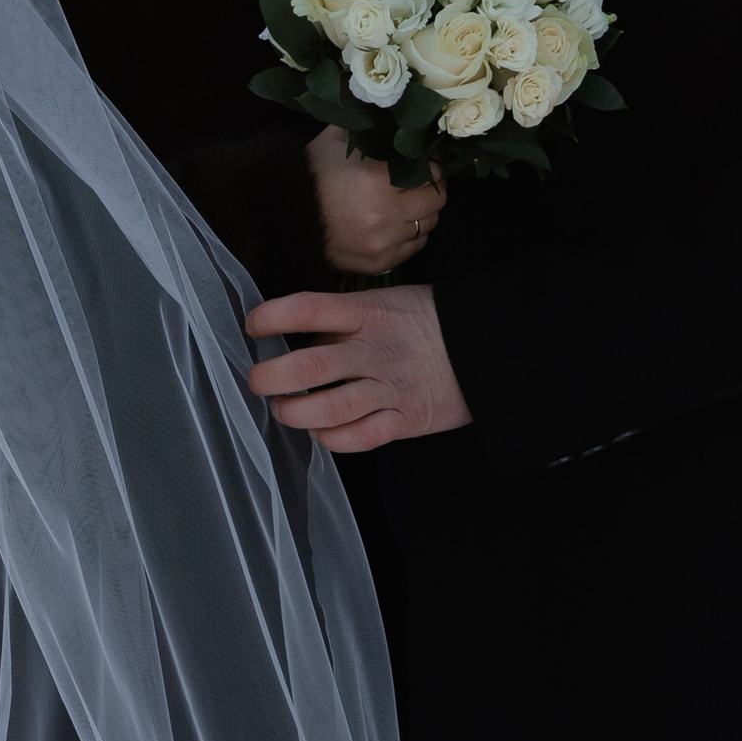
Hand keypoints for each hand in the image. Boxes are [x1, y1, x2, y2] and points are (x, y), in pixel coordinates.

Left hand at [244, 286, 470, 453]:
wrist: (489, 346)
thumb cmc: (429, 320)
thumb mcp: (386, 302)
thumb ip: (344, 320)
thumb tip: (297, 335)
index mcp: (367, 312)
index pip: (308, 308)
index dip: (272, 316)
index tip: (253, 325)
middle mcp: (375, 349)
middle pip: (310, 366)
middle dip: (271, 377)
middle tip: (257, 380)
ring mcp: (390, 387)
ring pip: (329, 408)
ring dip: (295, 413)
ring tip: (283, 409)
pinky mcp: (405, 419)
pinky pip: (360, 437)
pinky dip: (332, 438)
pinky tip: (321, 431)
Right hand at [306, 125, 445, 277]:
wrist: (283, 219)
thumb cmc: (310, 175)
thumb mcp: (335, 140)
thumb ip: (367, 125)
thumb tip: (394, 111)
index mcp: (375, 180)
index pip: (429, 171)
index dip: (430, 162)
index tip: (425, 158)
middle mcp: (384, 214)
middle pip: (436, 199)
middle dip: (432, 185)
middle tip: (422, 178)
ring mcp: (383, 242)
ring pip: (429, 223)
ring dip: (424, 210)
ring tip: (410, 200)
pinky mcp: (380, 263)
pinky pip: (416, 246)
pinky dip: (413, 232)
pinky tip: (399, 221)